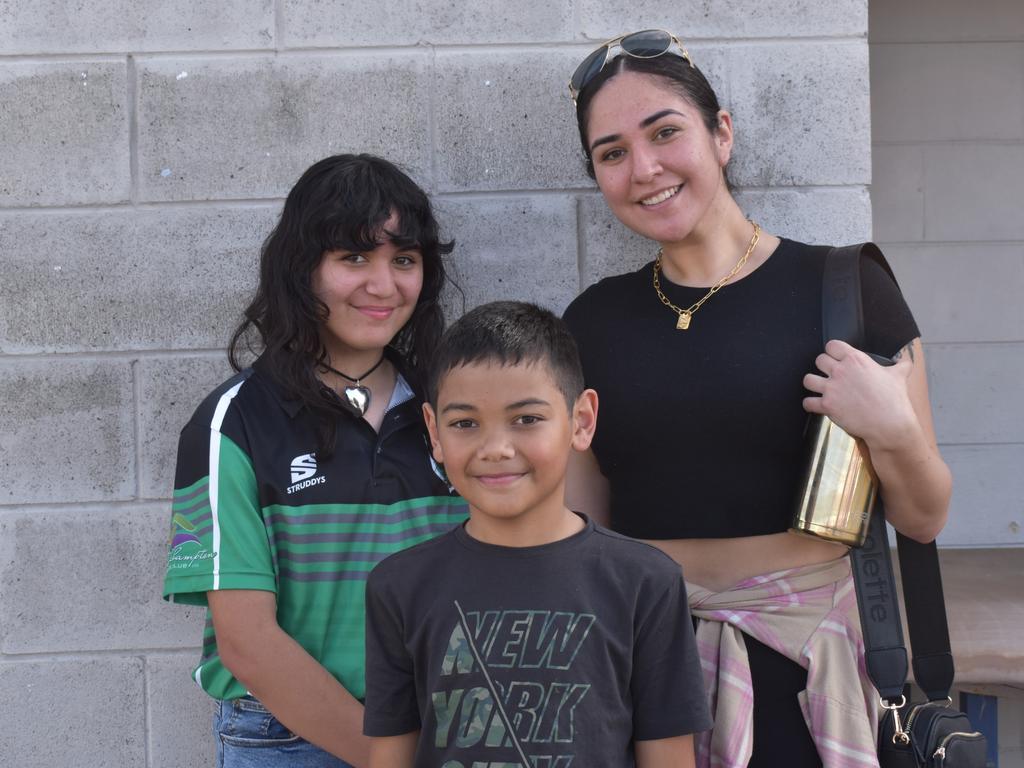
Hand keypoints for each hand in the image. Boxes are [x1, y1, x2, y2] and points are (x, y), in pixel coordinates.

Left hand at [802, 340, 918, 449]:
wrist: (890, 424)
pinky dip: (810, 404)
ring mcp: (832, 388)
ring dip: (813, 384)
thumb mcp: (899, 376)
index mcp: (855, 360)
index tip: (836, 358)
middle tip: (830, 375)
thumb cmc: (894, 399)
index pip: (832, 345)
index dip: (833, 351)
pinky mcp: (827, 406)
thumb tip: (906, 359)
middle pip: (818, 360)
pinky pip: (807, 402)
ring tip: (820, 388)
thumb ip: (901, 364)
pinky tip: (816, 405)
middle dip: (823, 367)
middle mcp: (841, 371)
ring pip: (808, 379)